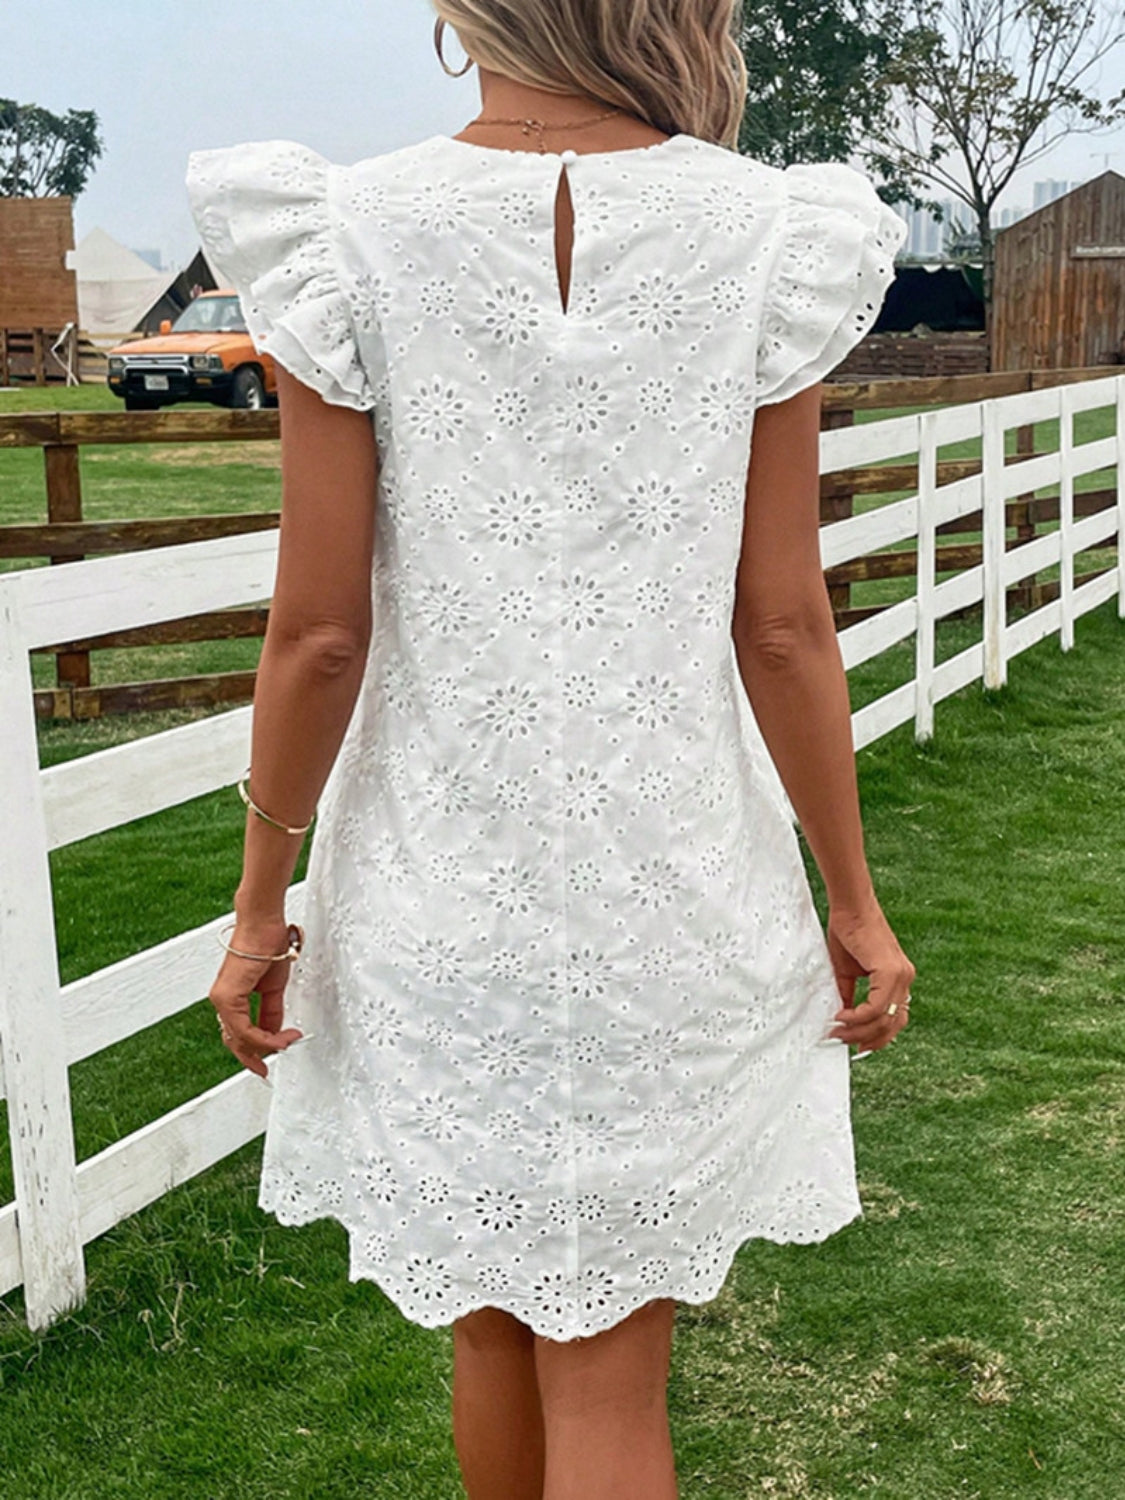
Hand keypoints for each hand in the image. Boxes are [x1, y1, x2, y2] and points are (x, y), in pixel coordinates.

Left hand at [209, 916, 303, 1077]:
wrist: (264, 924)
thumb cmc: (268, 945)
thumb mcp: (274, 987)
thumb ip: (271, 1012)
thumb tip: (276, 1032)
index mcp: (231, 998)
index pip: (239, 1033)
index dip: (255, 1049)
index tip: (272, 1055)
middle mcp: (222, 1001)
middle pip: (235, 1042)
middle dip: (254, 1057)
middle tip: (266, 1069)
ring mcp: (222, 999)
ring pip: (240, 1038)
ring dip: (266, 1046)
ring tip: (287, 1042)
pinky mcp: (228, 996)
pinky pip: (244, 1028)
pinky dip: (264, 1037)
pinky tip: (280, 1037)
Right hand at [824, 897, 914, 1055]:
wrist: (850, 907)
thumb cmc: (848, 933)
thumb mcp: (848, 972)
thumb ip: (850, 995)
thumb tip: (844, 1018)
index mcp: (899, 979)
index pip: (896, 1019)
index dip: (878, 1037)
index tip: (856, 1045)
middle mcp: (905, 979)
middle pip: (892, 1025)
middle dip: (866, 1039)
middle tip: (842, 1040)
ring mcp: (901, 976)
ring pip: (885, 1019)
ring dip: (859, 1030)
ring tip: (838, 1030)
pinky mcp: (891, 972)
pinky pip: (877, 1007)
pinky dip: (858, 1016)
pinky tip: (843, 1016)